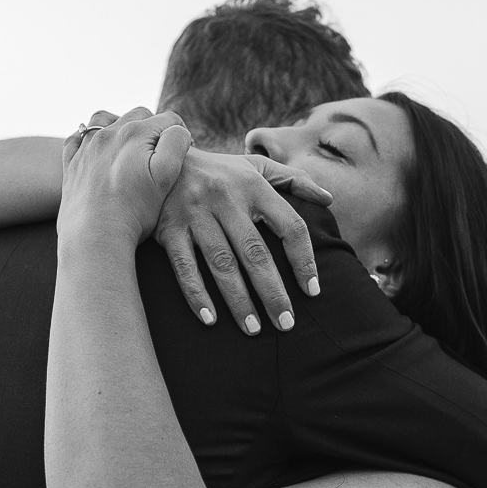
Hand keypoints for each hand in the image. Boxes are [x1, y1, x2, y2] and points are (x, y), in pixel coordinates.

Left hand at [61, 108, 191, 245]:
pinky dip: (88, 139)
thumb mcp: (166, 175)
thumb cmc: (135, 210)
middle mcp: (107, 133)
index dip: (181, 135)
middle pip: (138, 115)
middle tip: (160, 154)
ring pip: (104, 119)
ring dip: (119, 125)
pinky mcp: (71, 165)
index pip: (168, 120)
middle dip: (153, 128)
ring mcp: (86, 148)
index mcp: (134, 133)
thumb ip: (176, 143)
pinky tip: (97, 152)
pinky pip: (77, 139)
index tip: (184, 155)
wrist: (95, 236)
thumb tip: (177, 130)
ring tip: (129, 146)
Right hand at [155, 149, 331, 334]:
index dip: (305, 260)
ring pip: (222, 264)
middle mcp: (225, 197)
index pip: (290, 226)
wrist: (158, 157)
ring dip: (238, 300)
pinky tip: (211, 319)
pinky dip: (197, 294)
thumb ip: (292, 179)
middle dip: (273, 292)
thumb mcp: (255, 165)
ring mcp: (195, 213)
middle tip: (286, 324)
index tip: (312, 291)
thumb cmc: (218, 170)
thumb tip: (328, 199)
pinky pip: (185, 267)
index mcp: (253, 185)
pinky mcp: (168, 228)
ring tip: (253, 329)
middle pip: (256, 252)